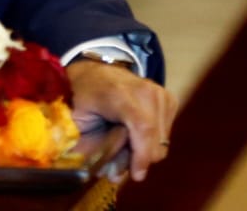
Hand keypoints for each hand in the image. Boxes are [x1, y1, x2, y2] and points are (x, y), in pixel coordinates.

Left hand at [66, 58, 175, 182]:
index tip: (136, 175)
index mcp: (120, 93)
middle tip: (119, 165)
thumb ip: (90, 144)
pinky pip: (165, 133)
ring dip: (145, 150)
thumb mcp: (77, 118)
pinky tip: (133, 133)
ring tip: (124, 145)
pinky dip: (151, 140)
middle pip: (155, 140)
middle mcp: (146, 91)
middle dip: (139, 159)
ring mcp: (161, 94)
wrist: (93, 70)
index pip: (143, 128)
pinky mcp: (169, 99)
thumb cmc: (81, 94)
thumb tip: (103, 173)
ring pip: (162, 141)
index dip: (142, 155)